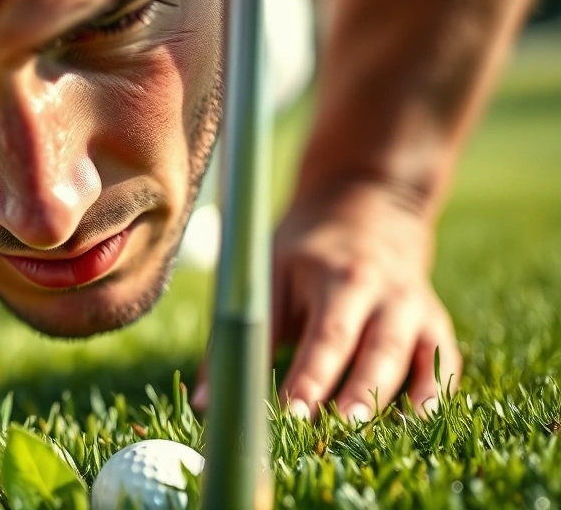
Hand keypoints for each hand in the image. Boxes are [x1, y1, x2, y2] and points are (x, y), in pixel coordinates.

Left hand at [194, 180, 460, 421]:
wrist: (367, 209)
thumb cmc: (304, 252)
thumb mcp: (269, 275)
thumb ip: (244, 337)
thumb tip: (206, 403)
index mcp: (340, 278)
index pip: (326, 335)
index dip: (311, 377)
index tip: (291, 414)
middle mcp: (385, 293)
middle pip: (378, 350)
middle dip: (359, 393)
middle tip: (340, 429)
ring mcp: (416, 310)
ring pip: (415, 361)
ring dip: (396, 402)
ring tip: (374, 440)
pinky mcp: (435, 326)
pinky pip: (442, 365)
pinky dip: (433, 395)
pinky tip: (418, 425)